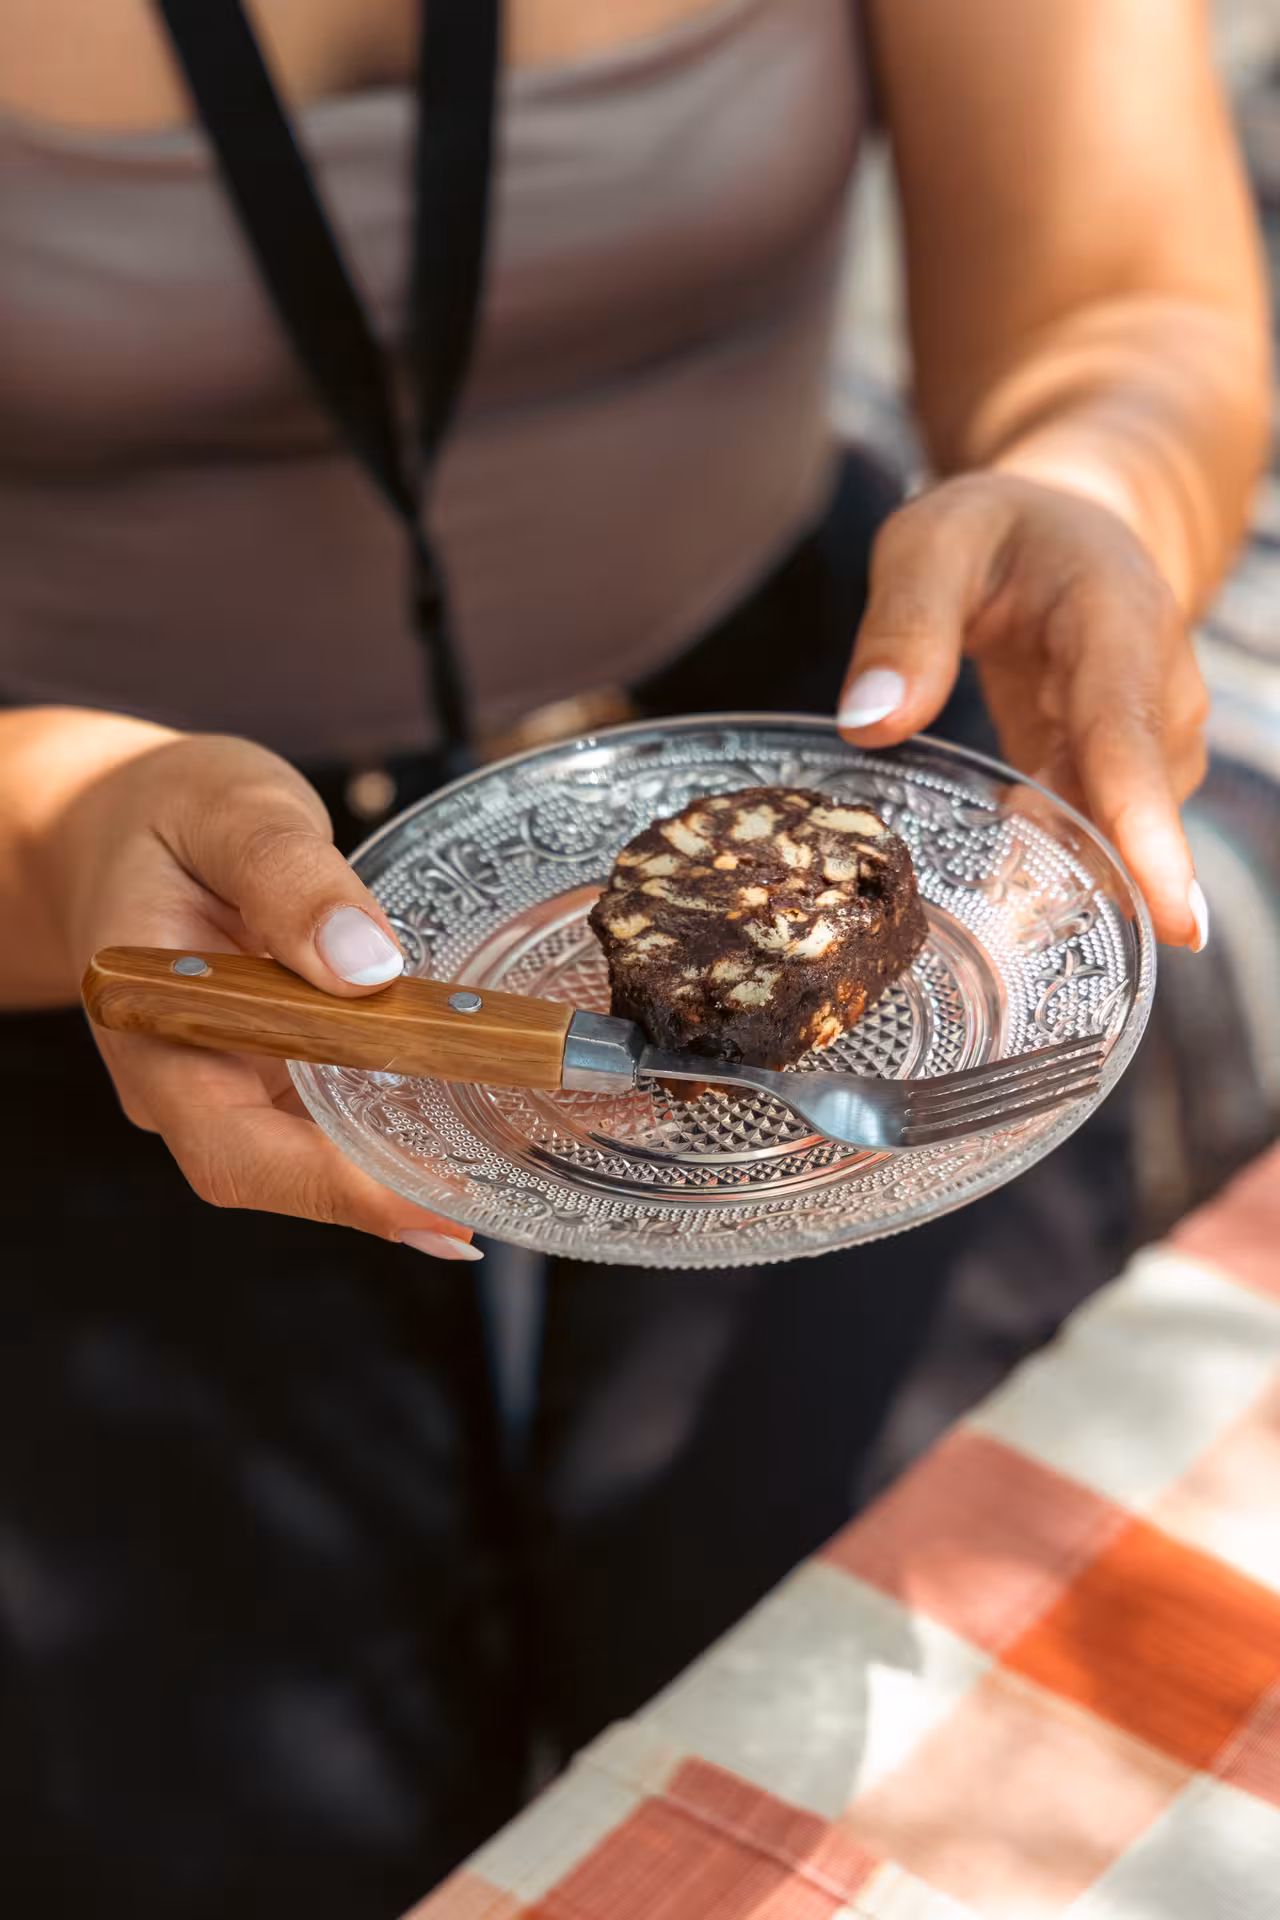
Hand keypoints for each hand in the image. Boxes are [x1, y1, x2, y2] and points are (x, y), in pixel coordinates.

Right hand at [45, 726, 479, 1257]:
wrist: (110, 817)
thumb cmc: (162, 809)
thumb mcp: (228, 809)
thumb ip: (289, 874)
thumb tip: (368, 963)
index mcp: (156, 1032)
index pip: (234, 1151)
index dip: (335, 1191)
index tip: (434, 1206)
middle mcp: (187, 1080)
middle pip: (283, 1171)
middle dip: (388, 1193)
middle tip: (505, 1191)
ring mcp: (228, 1079)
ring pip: (314, 1152)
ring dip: (401, 1163)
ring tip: (509, 1165)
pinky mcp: (269, 1063)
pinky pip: (330, 1108)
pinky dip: (396, 1116)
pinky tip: (473, 1111)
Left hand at [837, 474, 1210, 947]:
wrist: (1061, 525)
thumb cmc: (995, 532)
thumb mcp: (931, 542)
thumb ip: (905, 624)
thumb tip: (870, 724)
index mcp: (1116, 618)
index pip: (1129, 734)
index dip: (1147, 829)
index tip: (1174, 915)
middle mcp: (1154, 685)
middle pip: (1137, 801)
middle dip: (1099, 876)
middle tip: (1026, 939)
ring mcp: (1147, 734)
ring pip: (1119, 826)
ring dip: (1067, 875)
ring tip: (1002, 920)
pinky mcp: (1117, 769)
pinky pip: (1097, 831)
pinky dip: (1055, 864)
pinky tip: (1003, 896)